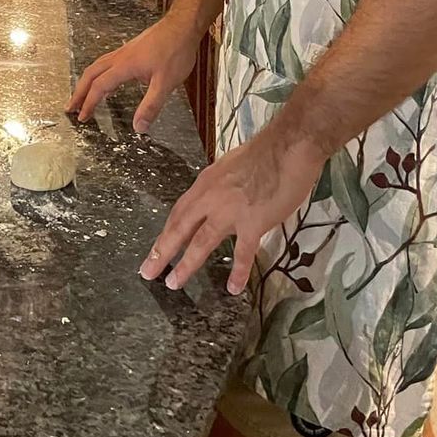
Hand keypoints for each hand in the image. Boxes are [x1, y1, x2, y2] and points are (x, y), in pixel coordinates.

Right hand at [67, 11, 199, 126]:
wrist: (183, 26)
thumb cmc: (176, 51)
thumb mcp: (166, 84)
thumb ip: (151, 106)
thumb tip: (138, 127)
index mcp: (124, 66)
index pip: (99, 86)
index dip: (89, 103)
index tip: (82, 117)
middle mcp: (120, 57)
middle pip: (91, 74)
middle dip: (79, 91)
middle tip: (70, 107)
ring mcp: (125, 51)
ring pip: (97, 66)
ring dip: (87, 82)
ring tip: (82, 96)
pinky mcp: (131, 49)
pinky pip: (107, 62)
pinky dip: (100, 74)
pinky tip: (108, 82)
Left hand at [140, 125, 324, 294]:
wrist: (288, 147)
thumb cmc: (266, 152)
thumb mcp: (231, 166)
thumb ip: (221, 187)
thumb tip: (218, 200)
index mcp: (206, 183)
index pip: (179, 212)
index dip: (166, 232)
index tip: (156, 249)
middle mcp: (211, 198)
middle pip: (180, 228)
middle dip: (161, 251)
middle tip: (147, 272)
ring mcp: (230, 211)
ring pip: (201, 242)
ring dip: (186, 265)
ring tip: (174, 283)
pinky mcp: (253, 223)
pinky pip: (243, 253)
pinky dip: (239, 272)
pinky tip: (234, 289)